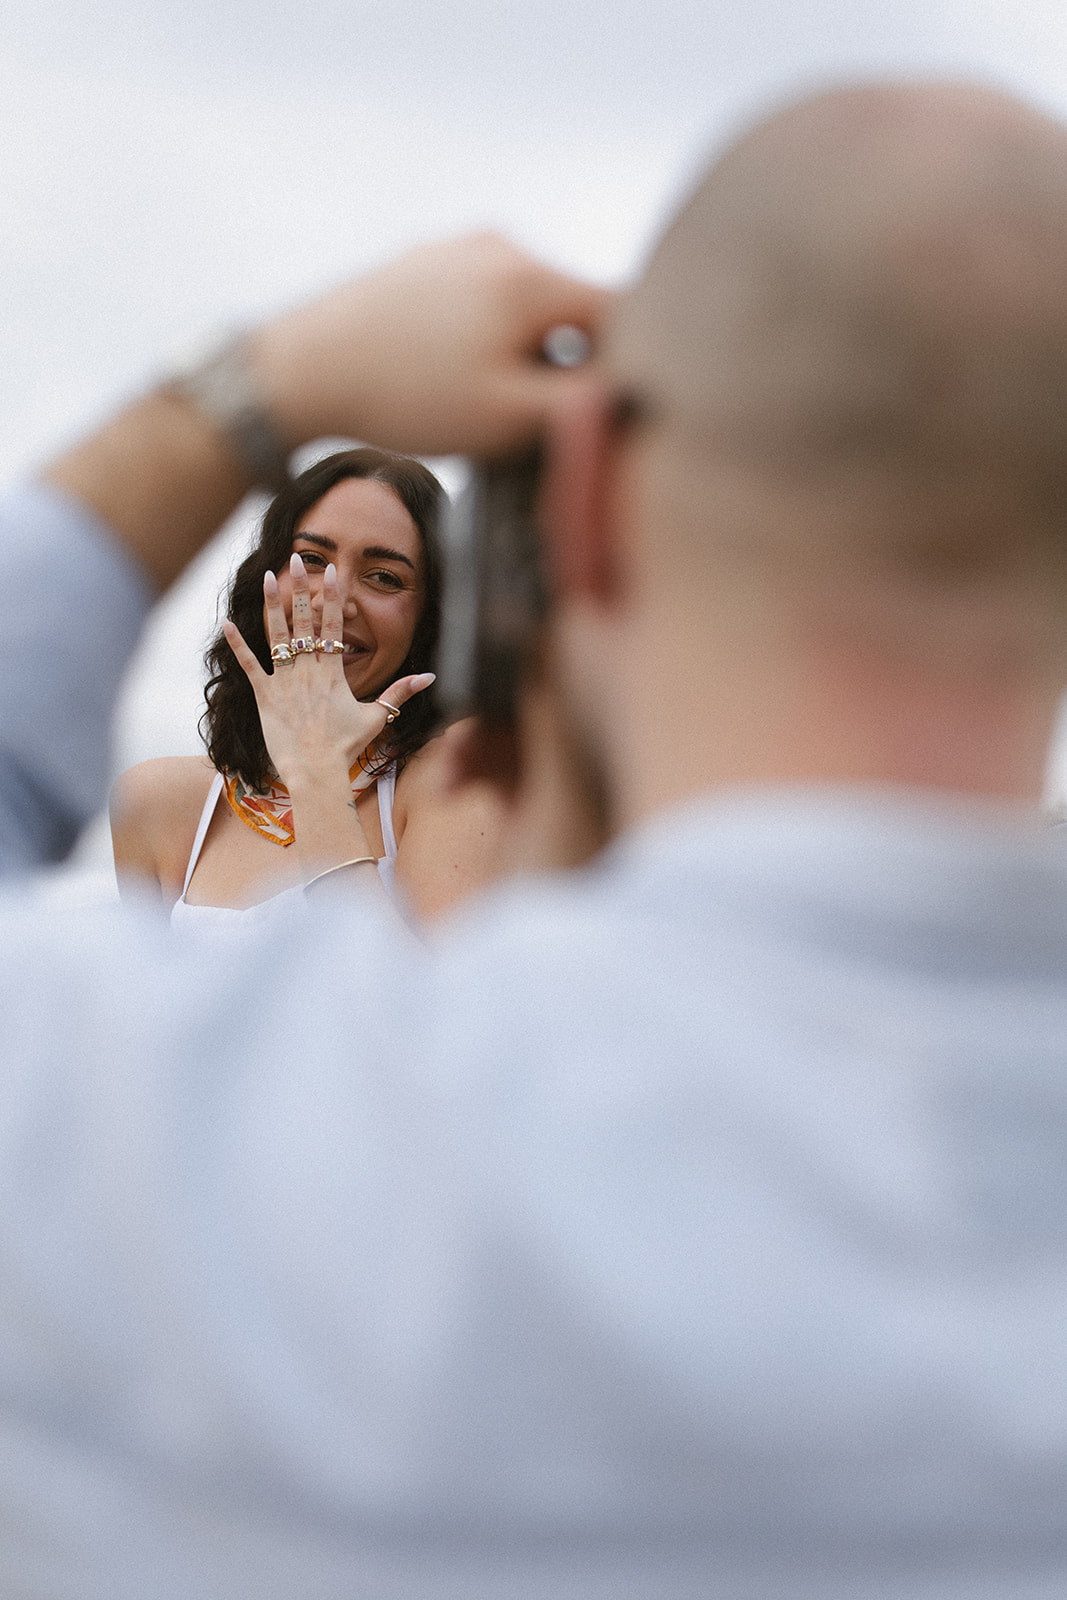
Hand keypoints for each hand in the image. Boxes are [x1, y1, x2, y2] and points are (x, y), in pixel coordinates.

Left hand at [223, 554, 434, 790]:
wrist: (316, 772)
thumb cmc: (346, 747)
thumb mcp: (378, 717)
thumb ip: (401, 692)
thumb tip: (430, 676)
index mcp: (334, 672)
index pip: (334, 625)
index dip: (332, 596)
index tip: (331, 570)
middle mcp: (309, 671)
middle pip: (304, 620)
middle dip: (300, 587)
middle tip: (295, 558)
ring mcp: (285, 682)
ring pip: (277, 636)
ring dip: (271, 605)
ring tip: (266, 576)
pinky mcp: (265, 696)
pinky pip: (249, 666)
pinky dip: (237, 645)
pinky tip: (226, 623)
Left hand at [250, 233, 614, 456]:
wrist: (300, 369)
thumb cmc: (405, 398)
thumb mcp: (508, 418)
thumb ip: (581, 405)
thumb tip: (633, 394)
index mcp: (532, 277)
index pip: (623, 312)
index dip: (627, 367)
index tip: (603, 414)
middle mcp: (502, 246)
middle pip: (575, 308)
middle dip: (570, 363)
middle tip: (533, 420)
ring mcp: (459, 248)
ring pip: (528, 306)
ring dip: (526, 352)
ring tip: (482, 399)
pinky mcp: (425, 263)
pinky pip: (484, 300)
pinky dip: (486, 338)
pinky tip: (448, 376)